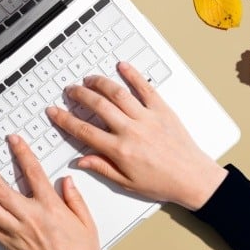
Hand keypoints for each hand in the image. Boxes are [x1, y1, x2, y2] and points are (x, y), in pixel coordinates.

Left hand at [0, 135, 101, 249]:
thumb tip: (66, 180)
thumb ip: (75, 198)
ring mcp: (16, 232)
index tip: (14, 141)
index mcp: (51, 208)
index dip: (21, 152)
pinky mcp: (9, 244)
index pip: (32, 172)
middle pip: (0, 188)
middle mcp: (30, 218)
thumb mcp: (87, 223)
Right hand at [46, 61, 227, 210]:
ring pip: (117, 94)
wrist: (194, 179)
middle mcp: (131, 131)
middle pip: (98, 106)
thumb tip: (80, 160)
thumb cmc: (163, 182)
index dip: (65, 119)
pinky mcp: (163, 111)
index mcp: (120, 150)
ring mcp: (147, 118)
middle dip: (79, 95)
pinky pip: (146, 88)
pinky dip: (133, 75)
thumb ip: (101, 168)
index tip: (55, 112)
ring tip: (89, 79)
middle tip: (70, 90)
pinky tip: (122, 66)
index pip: (84, 131)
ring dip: (100, 83)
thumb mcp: (126, 183)